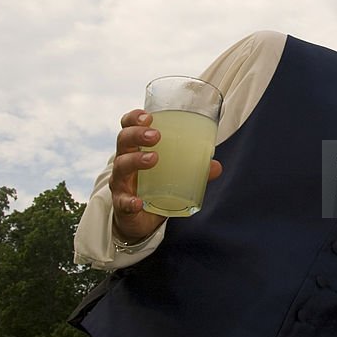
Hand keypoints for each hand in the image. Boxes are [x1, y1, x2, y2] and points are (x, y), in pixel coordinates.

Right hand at [110, 109, 222, 242]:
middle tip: (155, 136)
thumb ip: (193, 168)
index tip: (148, 116)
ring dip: (136, 160)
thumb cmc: (153, 186)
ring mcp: (121, 183)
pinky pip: (122, 202)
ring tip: (153, 158)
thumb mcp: (172, 173)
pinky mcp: (122, 204)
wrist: (138, 220)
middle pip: (123, 140)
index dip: (134, 118)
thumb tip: (216, 166)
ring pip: (121, 167)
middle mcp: (124, 162)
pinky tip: (138, 202)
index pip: (128, 126)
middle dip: (137, 134)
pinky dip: (130, 202)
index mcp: (136, 149)